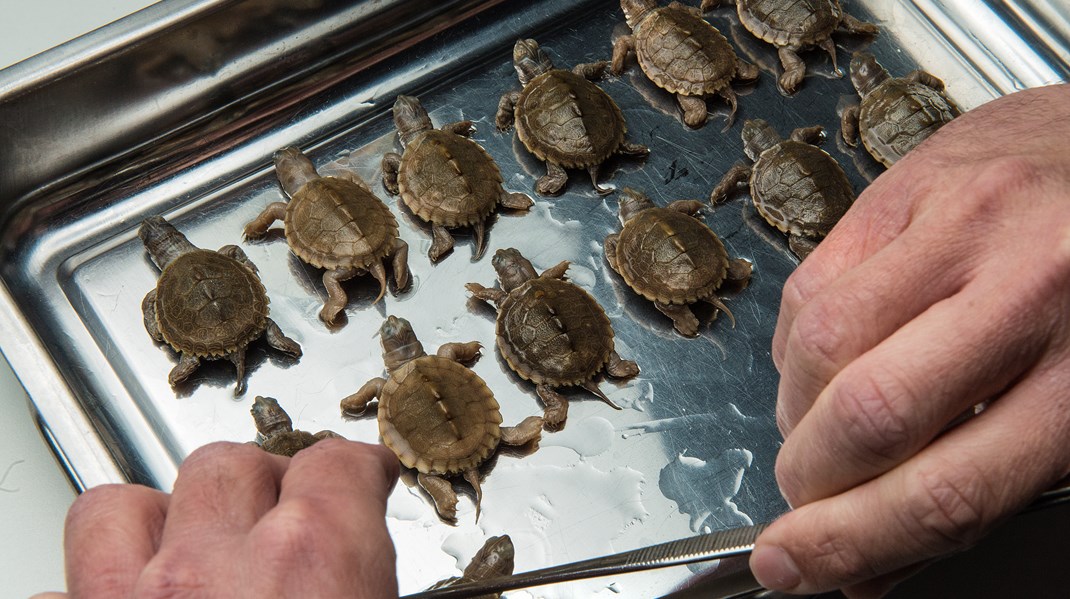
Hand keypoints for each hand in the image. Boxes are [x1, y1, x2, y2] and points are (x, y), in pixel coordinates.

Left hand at [34, 439, 398, 597]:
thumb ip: (368, 575)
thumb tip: (370, 565)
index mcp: (312, 565)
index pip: (337, 464)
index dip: (355, 470)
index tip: (361, 479)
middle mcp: (210, 572)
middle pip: (232, 466)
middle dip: (263, 487)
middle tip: (282, 525)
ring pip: (123, 507)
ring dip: (159, 521)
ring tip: (188, 551)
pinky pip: (63, 586)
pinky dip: (93, 589)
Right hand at [750, 83, 1069, 596]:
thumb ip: (980, 490)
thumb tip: (868, 562)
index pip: (947, 489)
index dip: (850, 542)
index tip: (795, 565)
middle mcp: (1026, 289)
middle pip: (870, 414)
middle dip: (810, 478)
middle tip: (804, 497)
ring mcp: (959, 224)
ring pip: (822, 344)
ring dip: (793, 412)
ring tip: (814, 427)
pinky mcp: (905, 185)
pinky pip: (810, 283)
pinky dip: (795, 347)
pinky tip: (821, 362)